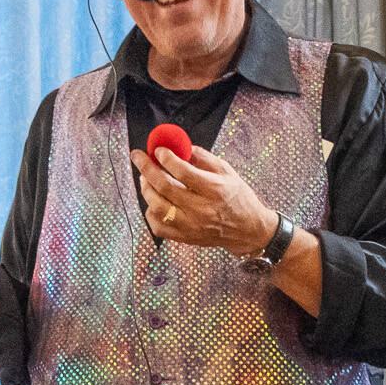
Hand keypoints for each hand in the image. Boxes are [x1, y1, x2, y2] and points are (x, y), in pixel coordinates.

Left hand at [132, 146, 277, 255]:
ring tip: (145, 178)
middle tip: (138, 157)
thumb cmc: (237, 197)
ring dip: (146, 189)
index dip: (167, 158)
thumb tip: (179, 147)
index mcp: (214, 190)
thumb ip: (203, 158)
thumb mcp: (226, 171)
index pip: (183, 172)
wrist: (246, 230)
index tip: (158, 150)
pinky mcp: (185, 237)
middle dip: (147, 168)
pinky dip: (150, 211)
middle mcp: (201, 209)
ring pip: (157, 207)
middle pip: (165, 187)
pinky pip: (158, 226)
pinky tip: (154, 201)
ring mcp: (191, 226)